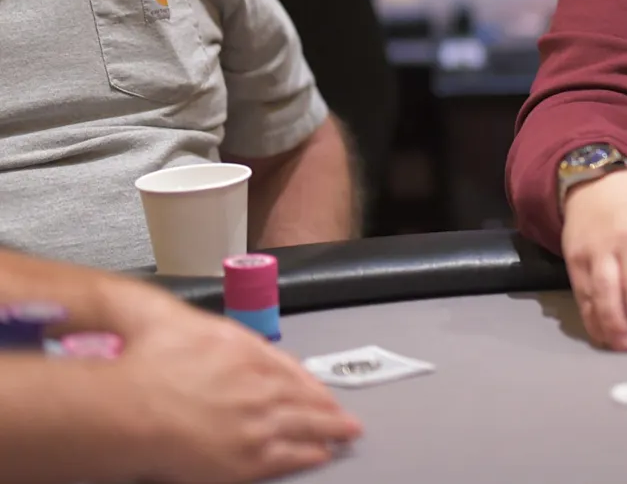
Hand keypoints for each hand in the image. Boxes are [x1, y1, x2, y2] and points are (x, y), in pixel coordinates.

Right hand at [120, 307, 360, 482]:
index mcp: (244, 350)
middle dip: (328, 408)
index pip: (287, 366)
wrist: (127, 409)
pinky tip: (320, 456)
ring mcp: (257, 422)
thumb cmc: (141, 363)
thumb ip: (186, 320)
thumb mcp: (165, 318)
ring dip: (329, 430)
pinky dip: (308, 455)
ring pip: (304, 426)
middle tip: (348, 418)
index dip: (307, 381)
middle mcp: (259, 384)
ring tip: (346, 434)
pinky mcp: (246, 458)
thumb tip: (193, 324)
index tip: (320, 389)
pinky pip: (287, 457)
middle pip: (303, 397)